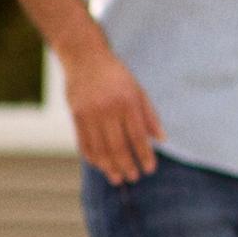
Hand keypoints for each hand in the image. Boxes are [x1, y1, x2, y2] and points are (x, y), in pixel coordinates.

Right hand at [66, 48, 164, 183]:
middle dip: (126, 166)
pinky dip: (91, 157)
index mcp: (127, 102)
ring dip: (108, 167)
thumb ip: (149, 116)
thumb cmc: (117, 76)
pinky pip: (83, 142)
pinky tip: (99, 166)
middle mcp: (108, 109)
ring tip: (116, 178)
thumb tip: (162, 140)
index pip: (138, 136)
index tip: (150, 169)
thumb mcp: (138, 90)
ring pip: (99, 148)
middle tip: (133, 178)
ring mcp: (89, 113)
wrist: (85, 58)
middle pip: (117, 146)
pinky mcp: (75, 115)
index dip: (144, 155)